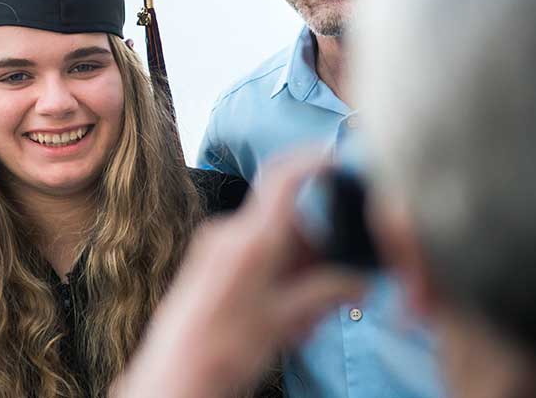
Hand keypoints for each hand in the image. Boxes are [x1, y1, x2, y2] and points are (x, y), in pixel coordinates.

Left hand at [113, 156, 367, 396]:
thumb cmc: (221, 351)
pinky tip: (283, 317)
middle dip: (319, 250)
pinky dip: (278, 278)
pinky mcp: (210, 264)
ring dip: (299, 272)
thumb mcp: (286, 322)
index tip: (339, 159)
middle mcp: (229, 234)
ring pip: (275, 243)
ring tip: (302, 319)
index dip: (315, 160)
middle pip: (288, 221)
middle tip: (339, 289)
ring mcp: (216, 248)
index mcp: (250, 239)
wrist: (175, 375)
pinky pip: (255, 257)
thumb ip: (328, 292)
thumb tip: (360, 280)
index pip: (284, 177)